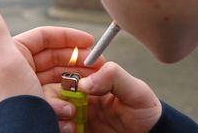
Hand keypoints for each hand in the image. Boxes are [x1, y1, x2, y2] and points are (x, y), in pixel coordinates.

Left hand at [0, 0, 103, 113]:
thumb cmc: (15, 101)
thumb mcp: (7, 62)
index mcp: (12, 54)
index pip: (45, 37)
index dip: (69, 36)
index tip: (91, 41)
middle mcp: (21, 67)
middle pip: (56, 55)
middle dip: (77, 58)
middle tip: (98, 62)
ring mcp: (32, 85)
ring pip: (61, 73)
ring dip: (78, 78)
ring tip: (92, 81)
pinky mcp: (41, 100)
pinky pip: (61, 92)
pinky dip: (70, 95)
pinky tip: (74, 103)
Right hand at [45, 62, 161, 132]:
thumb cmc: (144, 112)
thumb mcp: (136, 91)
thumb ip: (114, 77)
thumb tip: (84, 83)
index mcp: (94, 81)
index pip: (70, 70)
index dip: (63, 73)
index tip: (68, 83)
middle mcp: (82, 96)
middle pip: (55, 89)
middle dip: (54, 96)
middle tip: (68, 107)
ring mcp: (77, 113)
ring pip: (53, 107)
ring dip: (56, 111)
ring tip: (71, 121)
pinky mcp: (75, 128)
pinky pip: (58, 124)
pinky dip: (59, 125)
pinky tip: (71, 129)